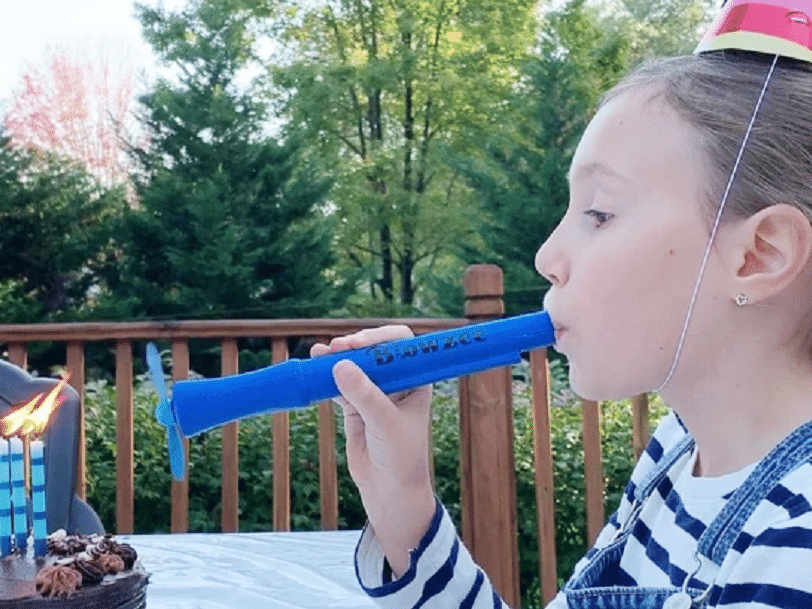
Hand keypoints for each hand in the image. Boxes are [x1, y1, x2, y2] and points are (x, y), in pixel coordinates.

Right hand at [311, 325, 435, 575]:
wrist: (390, 491)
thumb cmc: (401, 457)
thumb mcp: (384, 423)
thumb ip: (364, 394)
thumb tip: (340, 364)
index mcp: (415, 380)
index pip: (400, 345)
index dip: (380, 338)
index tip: (359, 343)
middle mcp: (396, 382)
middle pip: (373, 352)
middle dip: (355, 346)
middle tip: (336, 348)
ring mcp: (375, 394)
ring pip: (354, 368)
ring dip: (337, 359)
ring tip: (319, 354)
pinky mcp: (356, 408)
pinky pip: (340, 386)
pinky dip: (328, 379)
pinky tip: (315, 371)